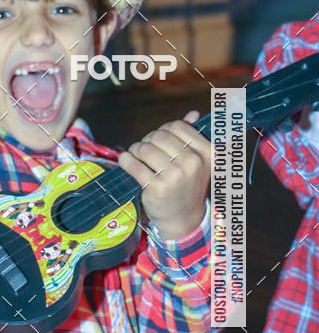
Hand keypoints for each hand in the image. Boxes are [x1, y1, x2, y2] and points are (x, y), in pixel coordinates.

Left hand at [118, 111, 210, 239]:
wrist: (183, 219)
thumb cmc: (187, 186)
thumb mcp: (197, 162)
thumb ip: (193, 137)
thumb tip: (191, 113)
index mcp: (207, 152)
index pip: (177, 126)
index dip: (163, 131)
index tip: (158, 141)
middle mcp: (193, 163)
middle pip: (159, 135)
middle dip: (147, 140)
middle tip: (144, 151)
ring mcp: (175, 176)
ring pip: (144, 148)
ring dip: (136, 150)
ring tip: (136, 156)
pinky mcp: (157, 188)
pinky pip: (134, 164)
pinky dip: (126, 160)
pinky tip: (126, 161)